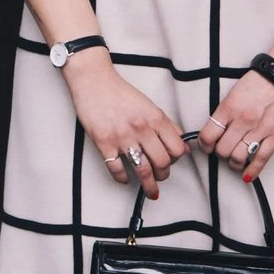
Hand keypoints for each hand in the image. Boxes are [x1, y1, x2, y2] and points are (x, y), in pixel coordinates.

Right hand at [62, 54, 189, 199]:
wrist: (94, 81)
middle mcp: (141, 128)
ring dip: (149, 186)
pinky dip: (123, 179)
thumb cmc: (120, 92)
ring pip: (143, 170)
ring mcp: (122, 137)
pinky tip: (125, 179)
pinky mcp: (104, 143)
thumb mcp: (148, 104)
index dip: (176, 159)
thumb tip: (179, 143)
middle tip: (161, 177)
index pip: (176, 148)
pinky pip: (117, 170)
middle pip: (162, 162)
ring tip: (151, 191)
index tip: (172, 162)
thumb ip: (165, 123)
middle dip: (164, 175)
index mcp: (155, 118)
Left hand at [192, 68, 273, 180]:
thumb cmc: (259, 82)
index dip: (205, 146)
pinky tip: (247, 175)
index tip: (207, 147)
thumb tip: (214, 132)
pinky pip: (261, 160)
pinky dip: (252, 171)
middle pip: (222, 150)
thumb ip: (224, 113)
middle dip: (220, 154)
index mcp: (229, 108)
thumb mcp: (233, 94)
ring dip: (234, 163)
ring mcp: (260, 129)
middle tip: (223, 151)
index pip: (208, 136)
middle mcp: (243, 120)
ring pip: (238, 158)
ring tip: (235, 160)